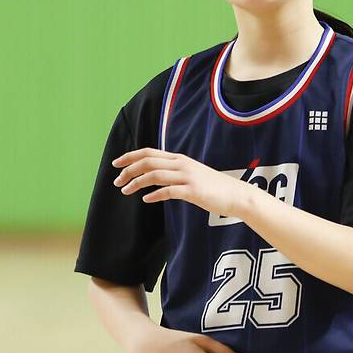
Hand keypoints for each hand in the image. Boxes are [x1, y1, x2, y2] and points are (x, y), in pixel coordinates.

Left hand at [112, 147, 250, 217]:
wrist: (236, 195)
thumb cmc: (212, 187)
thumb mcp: (191, 175)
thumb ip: (172, 173)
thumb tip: (153, 179)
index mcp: (179, 159)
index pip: (149, 152)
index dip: (130, 156)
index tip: (116, 164)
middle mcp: (181, 164)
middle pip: (148, 161)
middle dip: (128, 170)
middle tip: (116, 181)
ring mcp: (187, 177)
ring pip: (154, 174)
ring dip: (136, 182)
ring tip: (125, 191)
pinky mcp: (192, 191)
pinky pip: (168, 191)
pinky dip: (155, 194)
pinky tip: (146, 199)